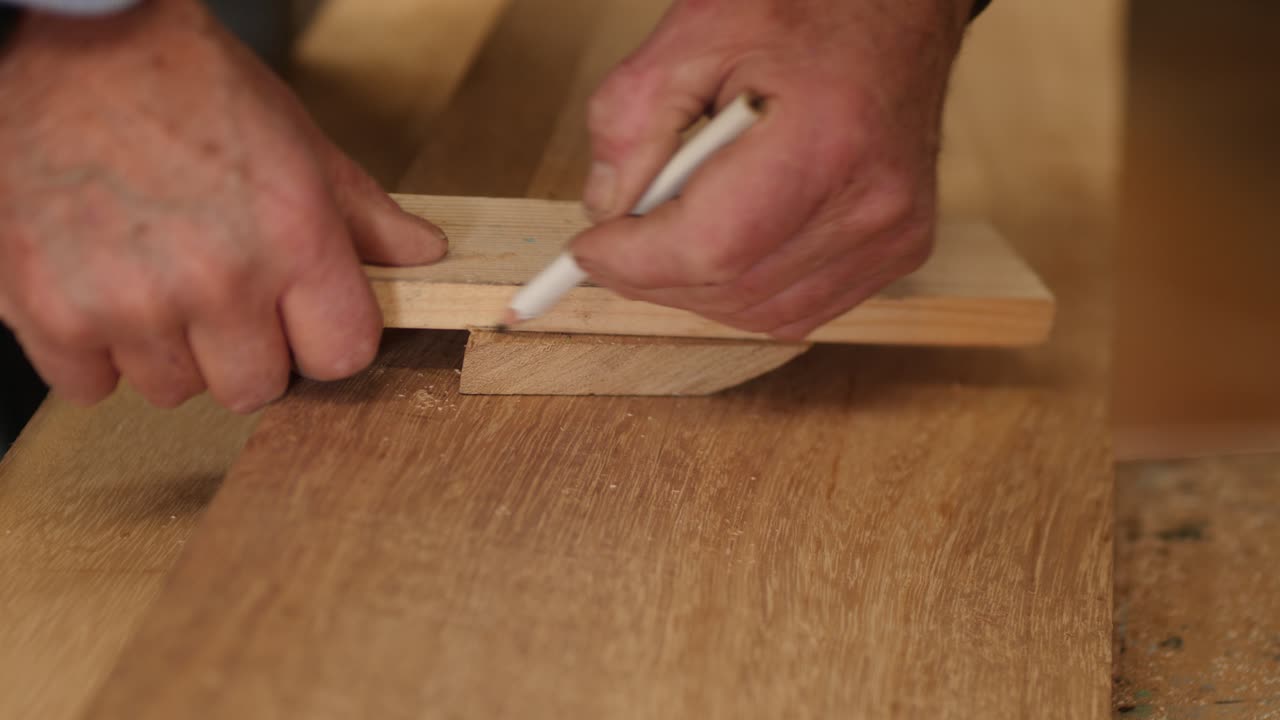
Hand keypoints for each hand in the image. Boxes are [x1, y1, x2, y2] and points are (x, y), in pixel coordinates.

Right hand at [0, 0, 446, 411]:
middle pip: (255, 388)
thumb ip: (363, 213)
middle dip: (246, 353)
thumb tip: (423, 254)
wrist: (65, 41)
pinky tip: (99, 288)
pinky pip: (91, 386)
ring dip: (168, 350)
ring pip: (173, 390)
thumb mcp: (297, 138)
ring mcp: (130, 303)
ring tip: (152, 277)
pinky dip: (92, 350)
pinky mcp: (51, 313)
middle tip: (221, 296)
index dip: (326, 340)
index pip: (343, 355)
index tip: (305, 320)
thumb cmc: (180, 81)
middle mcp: (217, 279)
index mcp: (292, 237)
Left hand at [572, 0, 971, 339]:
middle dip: (653, 275)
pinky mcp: (899, 250)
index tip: (589, 248)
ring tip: (669, 236)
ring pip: (761, 313)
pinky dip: (745, 294)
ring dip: (697, 289)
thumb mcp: (696, 34)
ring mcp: (893, 234)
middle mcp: (872, 202)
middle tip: (615, 242)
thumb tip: (607, 208)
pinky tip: (725, 248)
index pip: (712, 246)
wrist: (895, 12)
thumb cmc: (805, 11)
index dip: (635, 261)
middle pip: (731, 287)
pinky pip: (800, 310)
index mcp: (825, 139)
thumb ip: (632, 119)